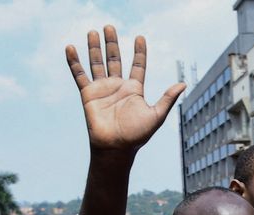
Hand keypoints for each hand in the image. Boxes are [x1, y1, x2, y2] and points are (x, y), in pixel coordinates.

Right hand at [66, 26, 185, 154]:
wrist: (115, 148)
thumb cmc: (137, 136)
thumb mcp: (156, 116)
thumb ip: (167, 99)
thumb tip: (183, 84)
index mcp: (134, 89)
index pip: (137, 65)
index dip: (139, 52)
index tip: (140, 38)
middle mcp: (118, 86)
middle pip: (114, 59)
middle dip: (112, 43)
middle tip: (109, 27)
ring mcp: (102, 89)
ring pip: (97, 63)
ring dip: (94, 47)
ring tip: (93, 31)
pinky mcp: (88, 94)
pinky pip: (79, 75)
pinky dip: (74, 62)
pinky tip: (70, 48)